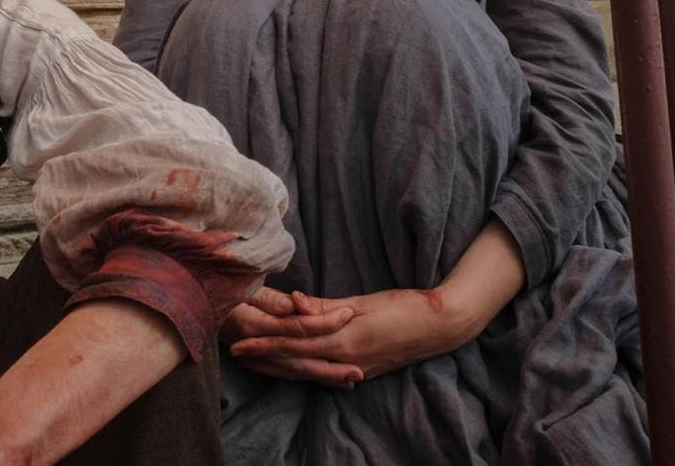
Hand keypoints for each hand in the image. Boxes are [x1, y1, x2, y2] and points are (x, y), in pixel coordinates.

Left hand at [229, 287, 473, 383]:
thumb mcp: (363, 302)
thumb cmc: (403, 306)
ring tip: (253, 362)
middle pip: (294, 361)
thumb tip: (293, 304)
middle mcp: (345, 360)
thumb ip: (326, 307)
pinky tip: (290, 369)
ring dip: (278, 367)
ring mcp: (354, 369)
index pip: (293, 342)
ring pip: (307, 370)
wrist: (440, 327)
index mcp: (343, 339)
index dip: (264, 342)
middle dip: (263, 358)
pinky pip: (323, 373)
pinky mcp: (362, 371)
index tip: (239, 341)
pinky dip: (302, 371)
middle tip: (235, 353)